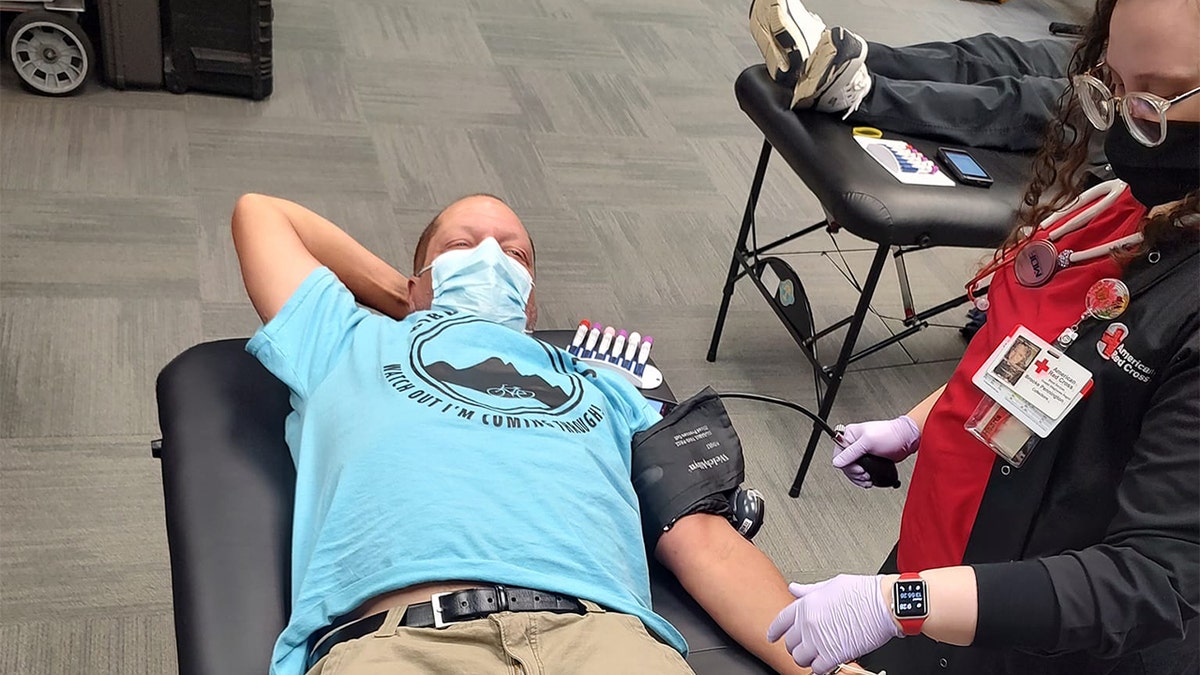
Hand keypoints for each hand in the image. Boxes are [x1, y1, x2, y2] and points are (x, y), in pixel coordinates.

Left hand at [767, 575, 901, 674]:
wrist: (883, 604)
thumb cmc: (863, 592)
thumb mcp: (831, 584)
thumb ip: (809, 590)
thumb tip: (794, 588)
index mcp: (806, 604)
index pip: (780, 622)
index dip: (774, 631)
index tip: (773, 636)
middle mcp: (809, 623)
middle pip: (789, 643)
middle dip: (796, 645)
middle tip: (804, 646)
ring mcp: (819, 640)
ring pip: (800, 659)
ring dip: (807, 659)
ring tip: (816, 655)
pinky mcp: (834, 654)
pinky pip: (817, 669)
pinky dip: (820, 669)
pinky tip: (826, 664)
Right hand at [832, 416, 919, 487]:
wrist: (906, 439)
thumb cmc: (890, 434)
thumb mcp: (867, 442)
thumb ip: (851, 453)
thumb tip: (837, 462)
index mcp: (849, 435)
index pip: (838, 453)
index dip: (846, 465)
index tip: (857, 469)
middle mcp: (853, 443)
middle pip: (845, 464)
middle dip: (854, 473)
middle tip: (864, 474)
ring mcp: (861, 452)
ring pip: (852, 469)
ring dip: (859, 477)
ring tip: (867, 478)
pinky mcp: (869, 459)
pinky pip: (861, 471)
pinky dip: (864, 478)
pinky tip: (869, 479)